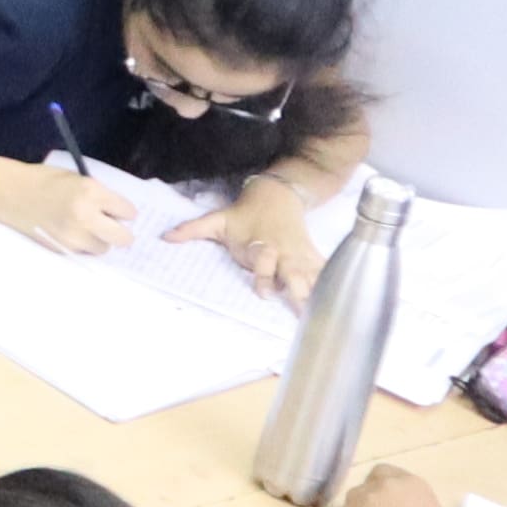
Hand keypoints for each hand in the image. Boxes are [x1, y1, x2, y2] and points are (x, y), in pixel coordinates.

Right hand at [0, 163, 144, 255]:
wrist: (7, 192)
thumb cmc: (43, 180)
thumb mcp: (76, 179)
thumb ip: (98, 195)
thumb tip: (119, 214)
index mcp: (91, 193)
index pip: (128, 211)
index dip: (125, 211)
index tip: (119, 210)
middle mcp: (85, 217)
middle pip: (122, 238)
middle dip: (121, 232)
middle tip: (113, 226)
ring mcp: (73, 236)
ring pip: (103, 248)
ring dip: (100, 240)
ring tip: (86, 229)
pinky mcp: (61, 248)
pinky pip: (83, 252)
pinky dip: (82, 245)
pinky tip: (70, 232)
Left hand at [170, 180, 322, 302]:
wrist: (276, 195)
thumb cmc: (243, 215)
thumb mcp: (217, 219)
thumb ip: (192, 230)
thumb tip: (165, 237)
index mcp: (260, 244)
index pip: (263, 261)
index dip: (264, 275)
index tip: (264, 292)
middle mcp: (282, 251)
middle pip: (293, 270)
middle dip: (298, 286)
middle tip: (301, 305)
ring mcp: (299, 255)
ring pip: (312, 274)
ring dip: (318, 291)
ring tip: (325, 312)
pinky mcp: (311, 256)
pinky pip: (323, 271)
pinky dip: (331, 283)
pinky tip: (341, 301)